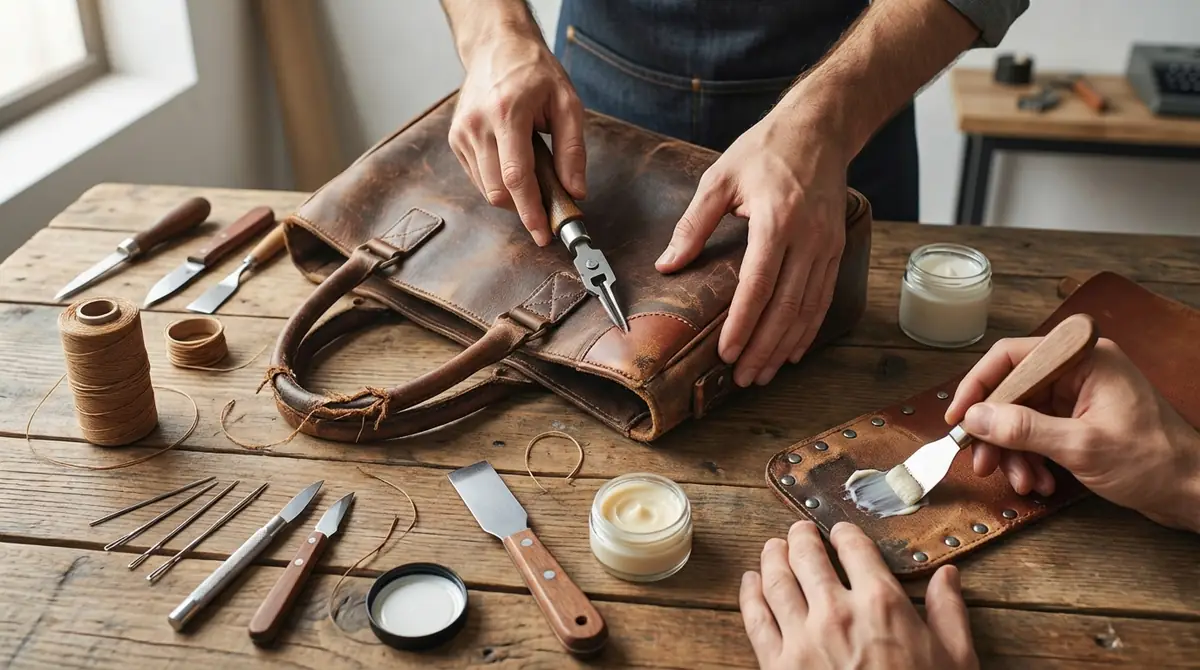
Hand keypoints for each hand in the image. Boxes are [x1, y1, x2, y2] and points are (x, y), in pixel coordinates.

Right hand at [449, 28, 584, 245]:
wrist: (496, 47)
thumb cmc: (535, 72)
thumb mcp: (567, 104)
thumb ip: (572, 150)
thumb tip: (575, 191)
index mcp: (507, 113)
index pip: (516, 177)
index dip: (530, 211)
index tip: (543, 234)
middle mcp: (477, 124)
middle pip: (497, 191)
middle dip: (523, 208)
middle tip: (548, 209)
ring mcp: (462, 132)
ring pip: (486, 189)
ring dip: (511, 197)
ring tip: (533, 179)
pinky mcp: (455, 139)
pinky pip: (478, 178)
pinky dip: (498, 183)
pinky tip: (513, 166)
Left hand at [656, 108, 847, 387]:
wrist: (820, 127)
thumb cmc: (766, 149)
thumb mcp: (720, 178)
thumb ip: (693, 225)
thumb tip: (668, 265)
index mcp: (775, 220)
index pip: (758, 286)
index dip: (742, 324)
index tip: (727, 353)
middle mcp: (807, 237)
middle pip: (785, 307)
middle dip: (763, 348)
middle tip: (743, 378)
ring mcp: (826, 245)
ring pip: (808, 308)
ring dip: (785, 346)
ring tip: (764, 373)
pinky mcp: (836, 248)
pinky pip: (823, 298)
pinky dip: (808, 328)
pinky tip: (793, 350)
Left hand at [740, 521, 977, 669]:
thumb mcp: (954, 659)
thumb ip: (949, 613)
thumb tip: (948, 577)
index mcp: (881, 603)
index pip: (854, 548)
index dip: (844, 533)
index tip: (840, 532)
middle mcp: (836, 612)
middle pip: (806, 556)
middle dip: (800, 537)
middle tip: (798, 531)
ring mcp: (802, 639)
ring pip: (776, 580)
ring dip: (772, 558)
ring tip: (773, 548)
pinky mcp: (777, 665)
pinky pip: (756, 619)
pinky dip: (750, 595)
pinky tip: (750, 582)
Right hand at [946, 337, 1199, 532]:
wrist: (1193, 492)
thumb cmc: (1154, 462)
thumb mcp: (1081, 446)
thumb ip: (1024, 429)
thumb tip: (974, 418)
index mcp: (1083, 359)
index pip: (1012, 358)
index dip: (978, 386)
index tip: (958, 418)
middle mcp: (1079, 371)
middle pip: (1013, 391)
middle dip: (996, 431)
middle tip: (983, 461)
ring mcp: (1079, 396)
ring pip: (1021, 416)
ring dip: (1014, 452)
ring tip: (1020, 481)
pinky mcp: (1079, 420)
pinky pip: (1038, 433)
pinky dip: (1032, 458)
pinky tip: (1039, 481)